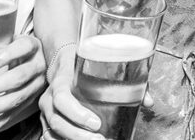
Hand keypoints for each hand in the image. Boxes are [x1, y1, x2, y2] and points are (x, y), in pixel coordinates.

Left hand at [0, 35, 46, 139]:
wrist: (43, 59)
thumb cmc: (19, 50)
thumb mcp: (7, 42)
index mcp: (32, 46)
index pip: (23, 48)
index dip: (7, 55)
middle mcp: (38, 65)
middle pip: (19, 77)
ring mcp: (38, 85)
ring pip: (18, 98)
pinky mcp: (33, 102)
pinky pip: (16, 116)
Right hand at [39, 46, 153, 139]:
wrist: (62, 63)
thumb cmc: (85, 66)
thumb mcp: (102, 67)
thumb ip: (127, 82)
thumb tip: (149, 101)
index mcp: (61, 81)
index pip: (62, 99)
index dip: (77, 113)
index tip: (96, 123)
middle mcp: (49, 98)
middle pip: (57, 121)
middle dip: (78, 135)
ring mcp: (46, 111)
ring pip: (52, 132)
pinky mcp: (46, 121)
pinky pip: (49, 136)